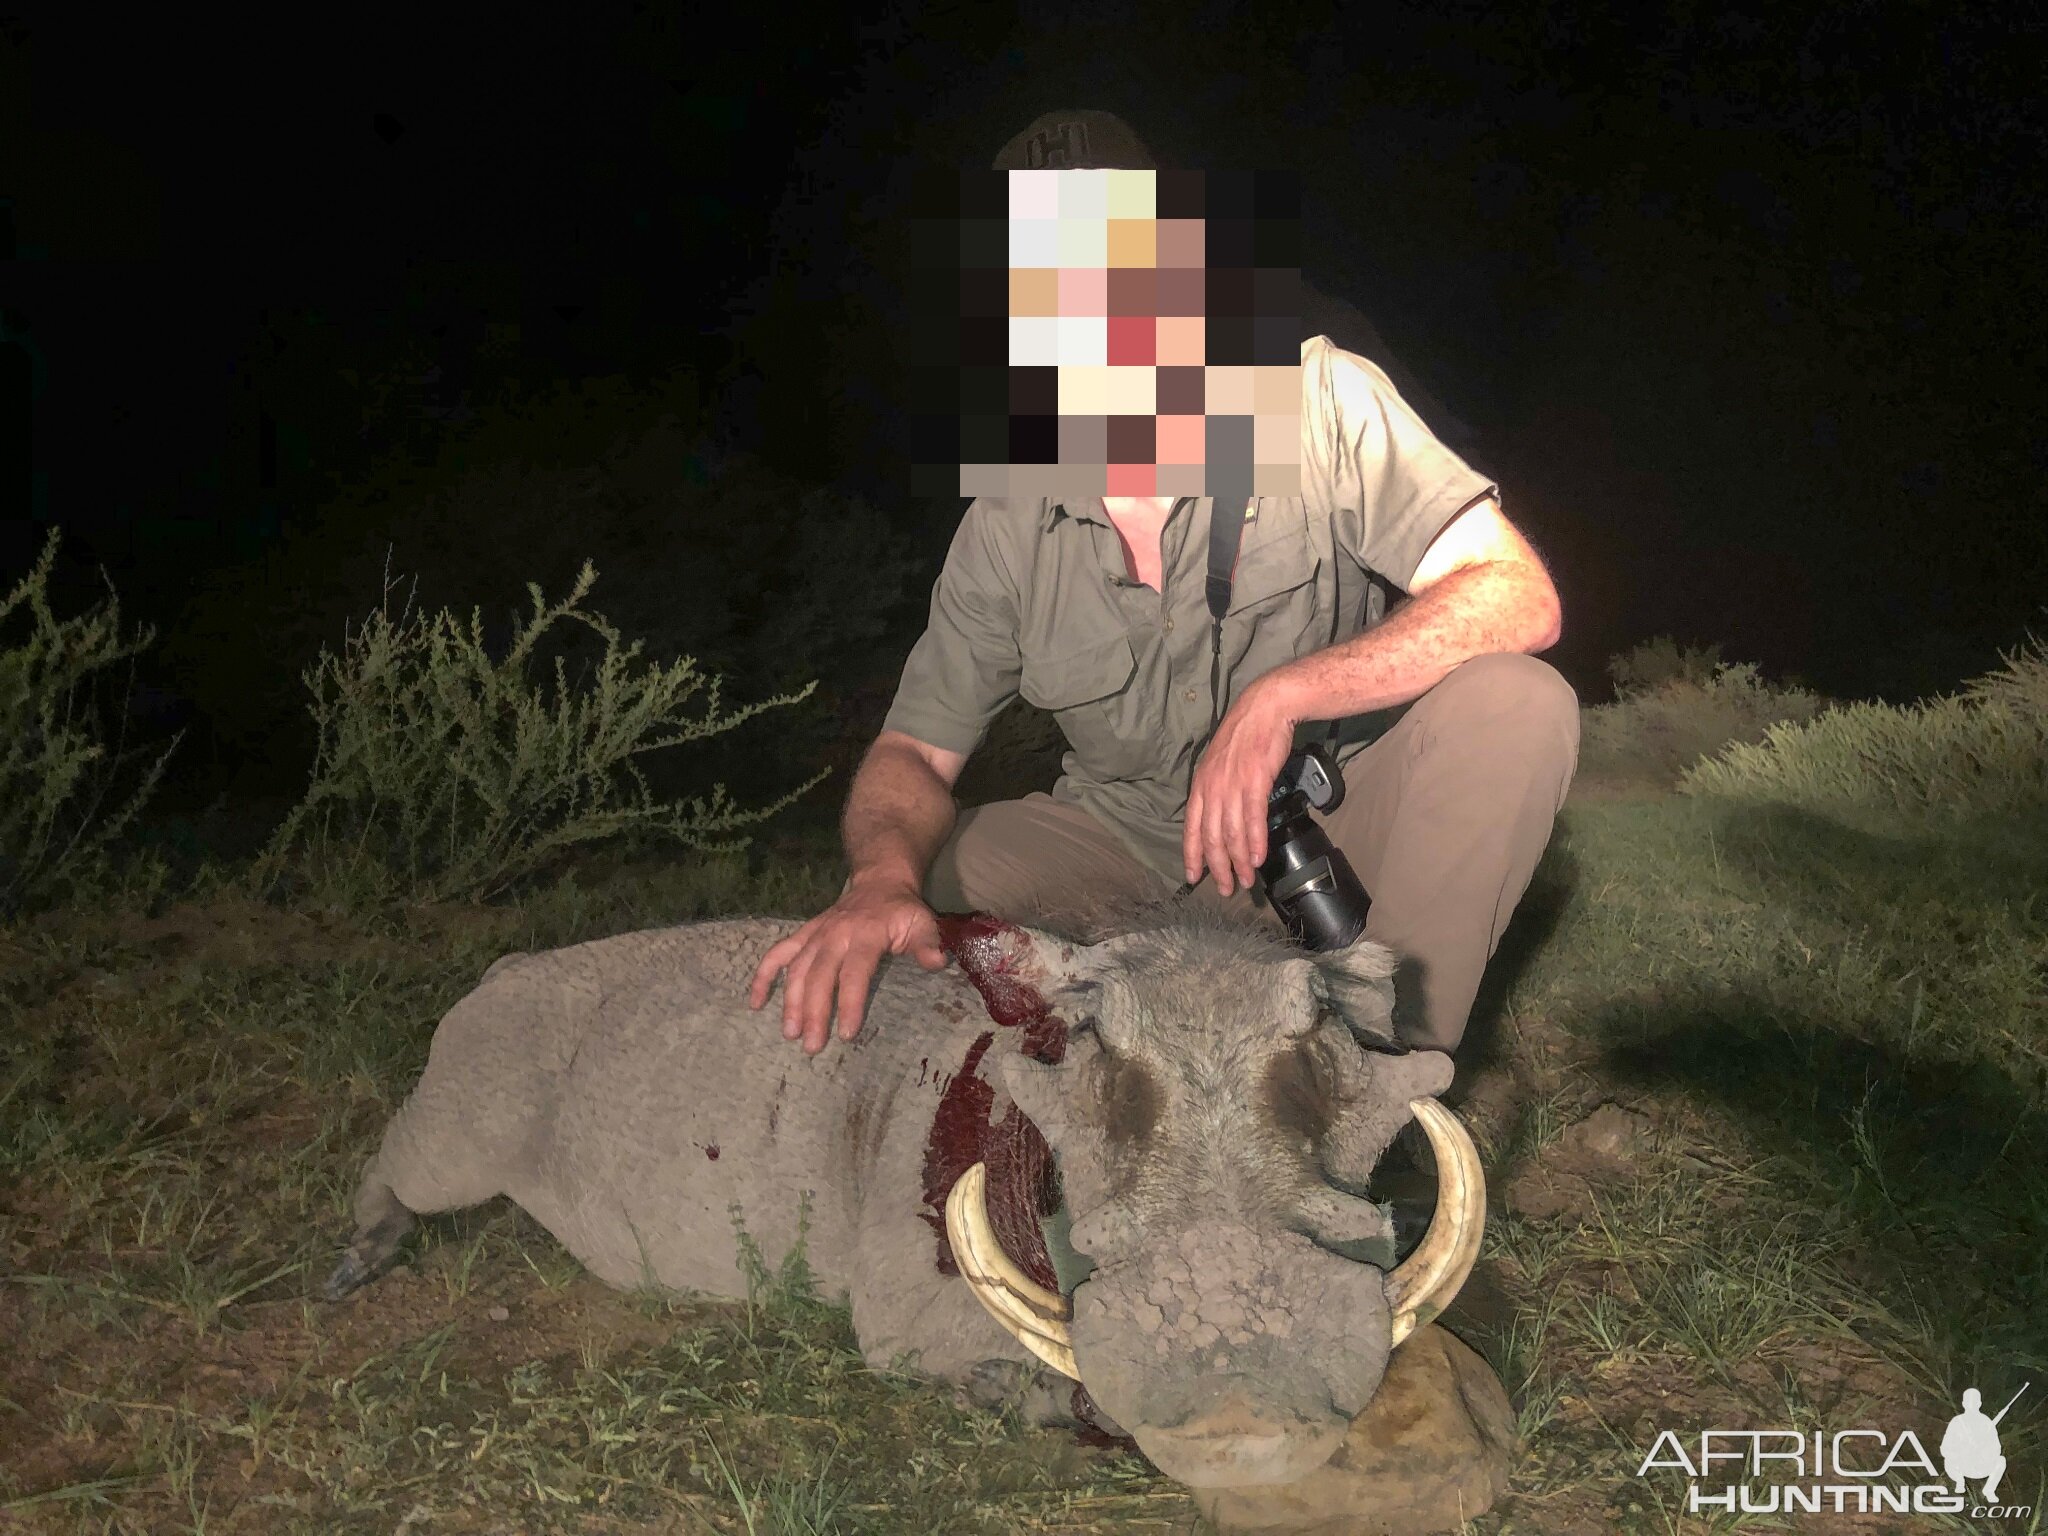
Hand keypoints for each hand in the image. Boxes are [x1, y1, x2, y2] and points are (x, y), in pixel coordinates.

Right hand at [746, 877, 947, 1053]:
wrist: (879, 882)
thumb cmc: (902, 911)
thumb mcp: (923, 922)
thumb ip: (927, 943)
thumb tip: (936, 963)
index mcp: (866, 934)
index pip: (855, 972)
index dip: (850, 1003)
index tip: (846, 1033)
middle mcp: (836, 934)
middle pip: (820, 975)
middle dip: (814, 1012)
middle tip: (812, 1046)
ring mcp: (816, 934)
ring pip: (797, 969)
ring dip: (790, 1002)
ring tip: (790, 1034)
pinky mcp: (803, 935)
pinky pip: (777, 954)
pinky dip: (763, 976)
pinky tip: (755, 1003)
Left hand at [1183, 675, 1299, 897]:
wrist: (1265, 709)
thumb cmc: (1245, 737)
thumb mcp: (1220, 764)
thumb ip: (1218, 791)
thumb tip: (1222, 818)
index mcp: (1200, 785)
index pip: (1190, 827)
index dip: (1192, 855)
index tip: (1193, 877)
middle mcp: (1211, 787)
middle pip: (1211, 837)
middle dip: (1217, 867)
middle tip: (1226, 889)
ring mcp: (1232, 784)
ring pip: (1231, 833)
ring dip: (1238, 861)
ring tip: (1246, 881)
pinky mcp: (1254, 781)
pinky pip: (1252, 819)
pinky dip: (1254, 842)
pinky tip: (1257, 858)